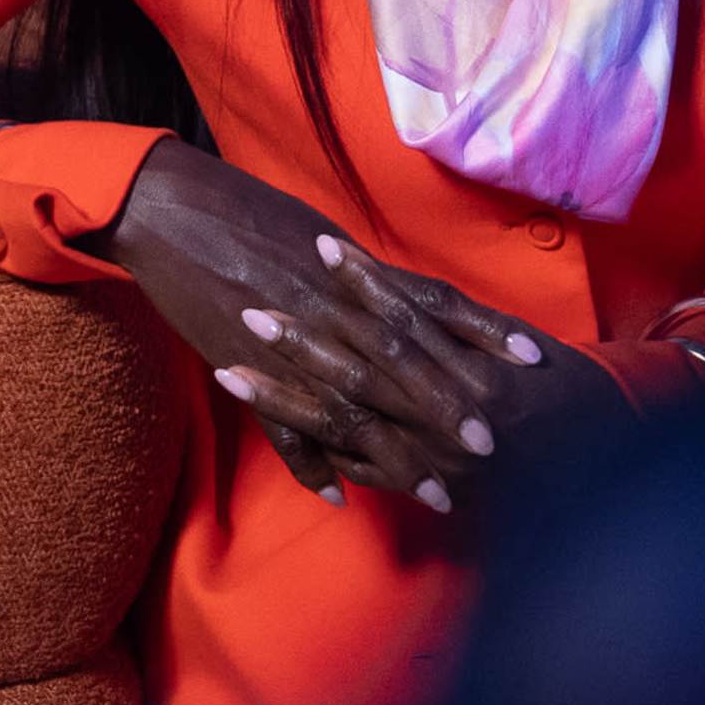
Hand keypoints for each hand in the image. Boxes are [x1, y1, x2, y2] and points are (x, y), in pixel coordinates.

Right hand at [97, 141, 566, 510]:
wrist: (171, 207)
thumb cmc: (249, 215)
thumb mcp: (320, 235)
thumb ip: (371, 278)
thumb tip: (421, 308)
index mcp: (356, 272)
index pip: (434, 305)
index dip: (484, 331)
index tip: (533, 360)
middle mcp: (333, 306)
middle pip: (404, 362)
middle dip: (449, 407)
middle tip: (493, 448)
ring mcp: (289, 339)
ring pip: (354, 405)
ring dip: (396, 452)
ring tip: (437, 492)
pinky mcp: (245, 362)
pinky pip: (282, 422)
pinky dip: (309, 459)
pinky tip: (338, 497)